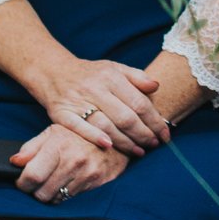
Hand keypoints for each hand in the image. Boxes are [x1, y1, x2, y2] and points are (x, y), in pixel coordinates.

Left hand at [13, 122, 127, 204]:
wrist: (115, 135)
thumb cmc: (79, 134)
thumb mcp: (54, 132)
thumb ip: (31, 147)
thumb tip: (14, 162)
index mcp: (58, 144)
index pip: (30, 176)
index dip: (22, 183)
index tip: (22, 182)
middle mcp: (72, 160)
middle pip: (41, 193)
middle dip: (35, 191)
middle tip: (38, 183)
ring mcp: (86, 172)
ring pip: (55, 199)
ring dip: (51, 194)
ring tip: (55, 181)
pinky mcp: (96, 182)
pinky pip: (70, 199)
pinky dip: (65, 195)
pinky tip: (68, 183)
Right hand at [33, 57, 170, 156]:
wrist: (54, 72)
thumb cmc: (91, 74)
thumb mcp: (114, 68)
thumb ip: (137, 77)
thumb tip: (156, 87)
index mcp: (111, 76)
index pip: (139, 102)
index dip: (155, 121)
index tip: (165, 134)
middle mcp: (95, 88)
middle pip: (125, 117)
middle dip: (143, 134)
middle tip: (154, 145)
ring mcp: (77, 101)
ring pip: (106, 125)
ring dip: (125, 142)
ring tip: (139, 151)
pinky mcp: (62, 114)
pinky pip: (79, 128)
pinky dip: (94, 137)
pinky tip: (109, 147)